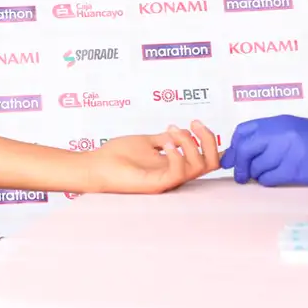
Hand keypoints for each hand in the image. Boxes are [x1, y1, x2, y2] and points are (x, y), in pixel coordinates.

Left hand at [87, 121, 219, 192]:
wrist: (95, 166)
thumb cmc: (116, 156)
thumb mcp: (146, 141)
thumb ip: (164, 138)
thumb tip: (181, 130)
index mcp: (174, 164)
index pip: (206, 159)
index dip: (213, 142)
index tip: (197, 123)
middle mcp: (175, 173)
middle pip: (212, 164)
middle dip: (210, 140)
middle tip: (194, 123)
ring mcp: (168, 180)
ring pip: (199, 167)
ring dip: (191, 144)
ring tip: (171, 131)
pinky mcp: (157, 185)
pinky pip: (179, 173)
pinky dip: (178, 154)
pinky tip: (165, 143)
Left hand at [220, 115, 307, 185]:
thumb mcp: (292, 129)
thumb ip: (267, 137)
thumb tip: (237, 154)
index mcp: (278, 122)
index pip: (243, 131)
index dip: (233, 146)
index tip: (230, 158)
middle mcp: (280, 134)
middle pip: (245, 149)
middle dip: (238, 164)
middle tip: (239, 176)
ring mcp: (287, 151)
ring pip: (256, 166)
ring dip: (256, 174)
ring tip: (266, 174)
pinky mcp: (294, 170)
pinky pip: (268, 179)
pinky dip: (267, 181)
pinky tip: (274, 179)